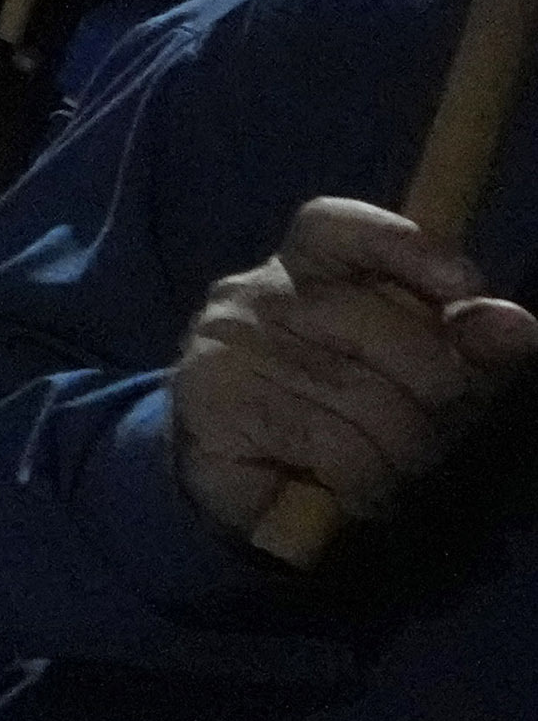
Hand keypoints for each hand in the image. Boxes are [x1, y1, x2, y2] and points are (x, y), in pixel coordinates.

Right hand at [162, 197, 537, 547]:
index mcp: (303, 270)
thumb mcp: (425, 381)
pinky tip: (347, 491)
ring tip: (384, 473)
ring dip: (401, 455)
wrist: (249, 493)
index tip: (463, 287)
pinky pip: (333, 444)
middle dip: (432, 396)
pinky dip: (363, 483)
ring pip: (365, 398)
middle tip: (424, 436)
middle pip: (379, 327)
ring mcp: (227, 344)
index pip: (339, 227)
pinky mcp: (214, 402)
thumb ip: (468, 349)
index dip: (404, 246)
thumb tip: (518, 325)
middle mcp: (255, 294)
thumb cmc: (346, 423)